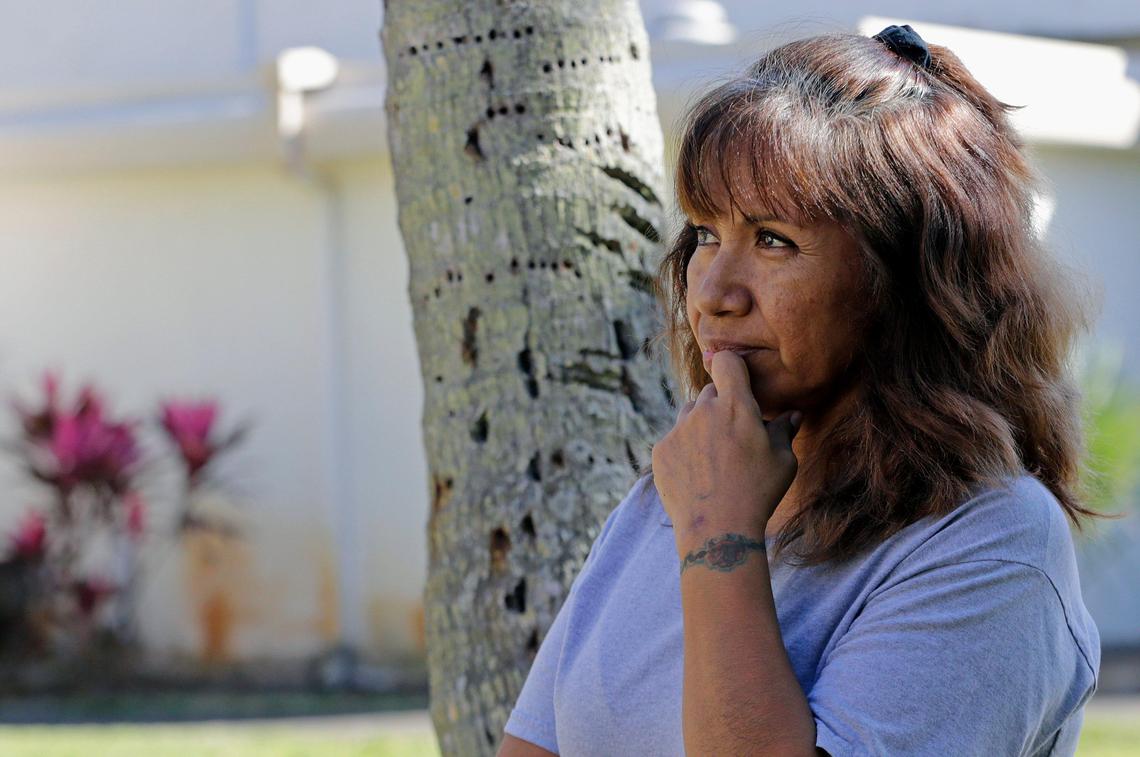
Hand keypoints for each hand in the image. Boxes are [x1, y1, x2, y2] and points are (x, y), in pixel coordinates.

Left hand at [651, 350, 801, 554]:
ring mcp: (678, 429)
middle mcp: (703, 410)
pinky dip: (685, 448)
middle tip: (734, 434)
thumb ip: (784, 431)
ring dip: (701, 423)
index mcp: (737, 406)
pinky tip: (698, 473)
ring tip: (716, 456)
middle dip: (721, 404)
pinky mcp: (660, 450)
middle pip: (709, 391)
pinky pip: (674, 438)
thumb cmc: (758, 493)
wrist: (717, 530)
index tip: (737, 379)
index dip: (732, 366)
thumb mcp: (783, 462)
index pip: (727, 362)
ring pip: (689, 413)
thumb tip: (793, 415)